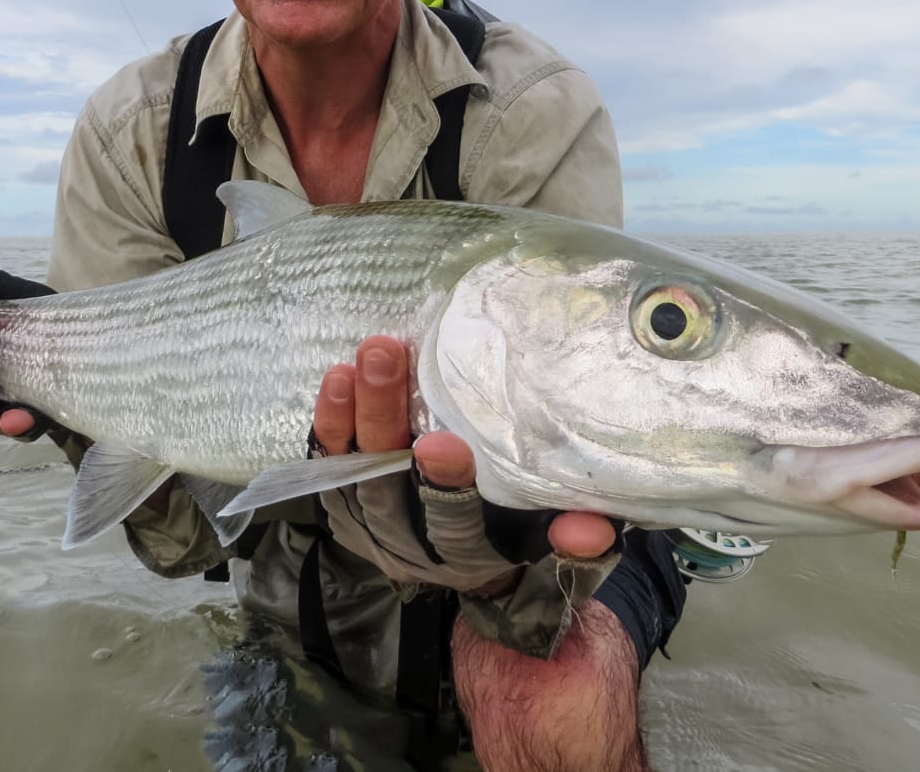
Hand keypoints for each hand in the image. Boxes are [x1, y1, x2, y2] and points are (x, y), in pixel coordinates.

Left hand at [312, 335, 618, 593]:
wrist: (473, 563)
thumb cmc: (521, 531)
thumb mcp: (550, 535)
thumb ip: (570, 535)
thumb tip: (590, 529)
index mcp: (468, 555)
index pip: (453, 523)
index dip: (445, 487)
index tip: (440, 443)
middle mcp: (412, 546)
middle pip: (388, 486)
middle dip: (382, 419)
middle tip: (384, 356)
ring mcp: (371, 526)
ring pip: (353, 472)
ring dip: (351, 413)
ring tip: (358, 359)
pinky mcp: (346, 504)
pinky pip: (329, 466)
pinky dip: (330, 425)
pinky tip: (336, 379)